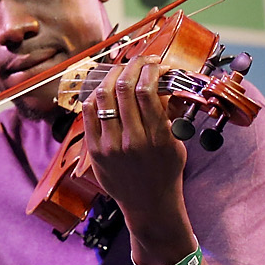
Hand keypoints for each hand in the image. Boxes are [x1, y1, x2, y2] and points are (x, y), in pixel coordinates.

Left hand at [83, 55, 188, 233]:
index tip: (156, 62)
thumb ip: (168, 112)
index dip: (150, 68)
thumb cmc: (166, 170)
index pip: (147, 90)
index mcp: (158, 138)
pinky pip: (88, 113)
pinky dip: (96, 95)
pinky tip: (105, 90)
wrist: (148, 203)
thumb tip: (160, 79)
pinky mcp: (94, 151)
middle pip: (123, 88)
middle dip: (132, 66)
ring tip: (122, 71)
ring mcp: (109, 146)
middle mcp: (132, 141)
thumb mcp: (176, 142)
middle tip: (140, 61)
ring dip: (112, 76)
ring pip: (102, 96)